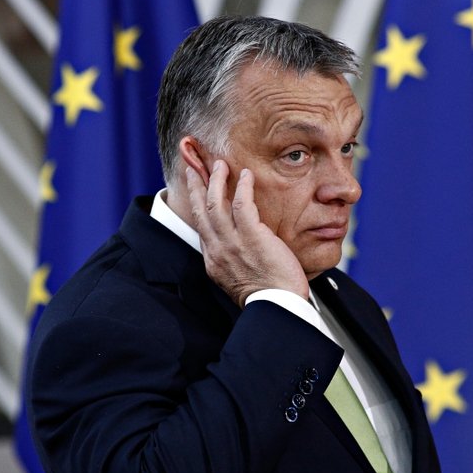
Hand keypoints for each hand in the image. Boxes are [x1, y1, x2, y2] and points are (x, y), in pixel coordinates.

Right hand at [186, 160, 308, 306]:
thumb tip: (235, 245)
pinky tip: (246, 175)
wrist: (278, 307)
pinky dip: (242, 187)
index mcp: (213, 260)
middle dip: (196, 186)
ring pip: (216, 203)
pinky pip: (242, 204)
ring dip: (216, 180)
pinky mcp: (252, 238)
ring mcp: (232, 244)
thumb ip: (231, 259)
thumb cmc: (266, 295)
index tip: (196, 189)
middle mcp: (217, 250)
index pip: (200, 226)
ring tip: (220, 164)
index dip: (196, 204)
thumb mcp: (238, 279)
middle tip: (195, 168)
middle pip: (201, 210)